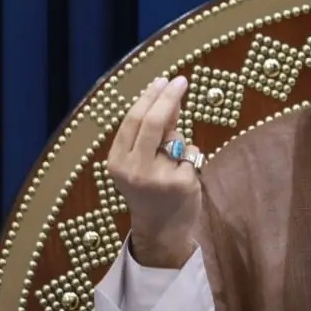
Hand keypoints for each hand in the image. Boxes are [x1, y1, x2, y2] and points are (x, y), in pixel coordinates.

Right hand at [106, 76, 200, 267]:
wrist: (161, 230)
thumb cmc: (149, 189)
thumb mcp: (139, 162)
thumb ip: (151, 132)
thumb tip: (170, 96)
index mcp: (117, 162)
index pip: (133, 120)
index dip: (150, 96)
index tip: (163, 79)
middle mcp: (134, 170)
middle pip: (153, 122)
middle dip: (169, 97)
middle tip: (182, 81)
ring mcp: (158, 178)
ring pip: (177, 138)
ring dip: (181, 142)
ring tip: (174, 163)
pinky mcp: (182, 184)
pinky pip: (193, 153)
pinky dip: (192, 158)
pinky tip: (184, 176)